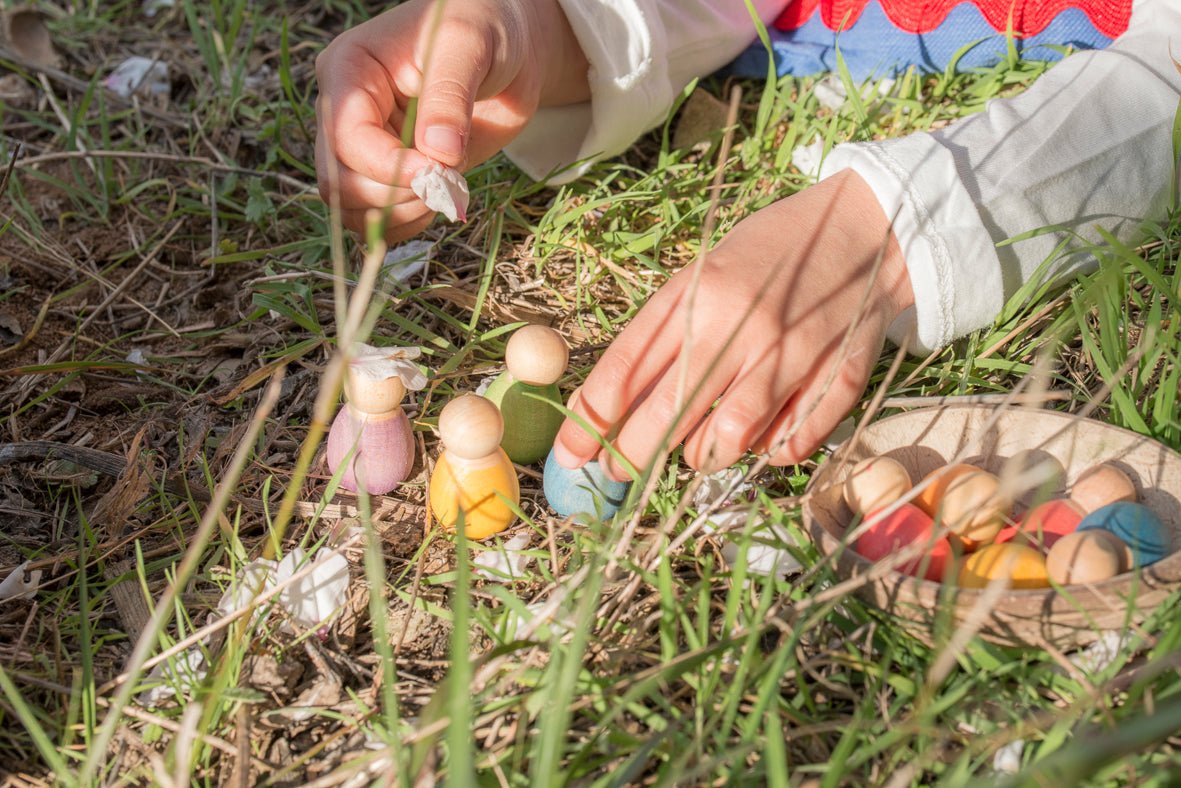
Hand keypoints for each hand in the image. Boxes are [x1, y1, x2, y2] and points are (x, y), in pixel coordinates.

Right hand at [314, 0, 588, 241]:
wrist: (507, 50)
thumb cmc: (482, 26)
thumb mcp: (468, 44)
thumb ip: (449, 95)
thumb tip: (438, 152)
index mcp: (349, 69)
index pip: (345, 136)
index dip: (386, 165)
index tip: (436, 169)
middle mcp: (346, 112)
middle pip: (339, 180)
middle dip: (394, 193)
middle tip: (447, 181)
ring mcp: (365, 146)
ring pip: (353, 207)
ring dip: (401, 213)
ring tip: (448, 189)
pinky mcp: (388, 172)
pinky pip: (378, 218)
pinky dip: (408, 223)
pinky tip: (442, 201)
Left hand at [553, 170, 915, 478]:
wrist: (867, 228)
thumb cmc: (769, 253)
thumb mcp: (704, 274)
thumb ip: (663, 332)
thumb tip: (610, 404)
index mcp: (698, 292)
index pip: (626, 369)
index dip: (590, 422)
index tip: (570, 456)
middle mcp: (740, 325)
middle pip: (668, 414)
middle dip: (632, 456)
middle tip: (619, 472)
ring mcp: (792, 354)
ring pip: (727, 440)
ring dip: (702, 456)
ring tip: (697, 449)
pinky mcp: (837, 377)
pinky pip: (790, 444)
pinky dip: (768, 453)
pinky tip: (761, 440)